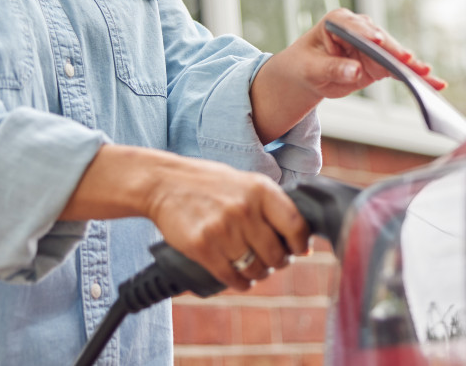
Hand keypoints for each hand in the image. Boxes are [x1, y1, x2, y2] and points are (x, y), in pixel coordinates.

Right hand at [142, 154, 308, 290]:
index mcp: (260, 189)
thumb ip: (270, 206)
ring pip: (254, 269)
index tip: (299, 250)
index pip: (295, 225)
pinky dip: (239, 283)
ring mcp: (223, 229)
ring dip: (258, 274)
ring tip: (255, 269)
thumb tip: (300, 240)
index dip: (300, 244)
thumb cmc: (209, 184)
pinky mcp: (202, 247)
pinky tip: (240, 279)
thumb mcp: (246, 183)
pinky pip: (230, 277)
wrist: (165, 183)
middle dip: (278, 263)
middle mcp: (244, 209)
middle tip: (273, 262)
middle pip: (276, 254)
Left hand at [250, 8, 446, 141]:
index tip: (376, 41)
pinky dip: (414, 77)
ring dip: (412, 67)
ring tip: (429, 77)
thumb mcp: (312, 69)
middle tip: (410, 63)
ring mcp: (373, 45)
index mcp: (339, 22)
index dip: (366, 34)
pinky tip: (433, 82)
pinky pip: (399, 69)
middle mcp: (360, 29)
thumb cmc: (304, 66)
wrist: (306, 75)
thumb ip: (333, 69)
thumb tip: (355, 71)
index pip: (355, 27)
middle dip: (395, 52)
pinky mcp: (379, 62)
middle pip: (381, 41)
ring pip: (395, 55)